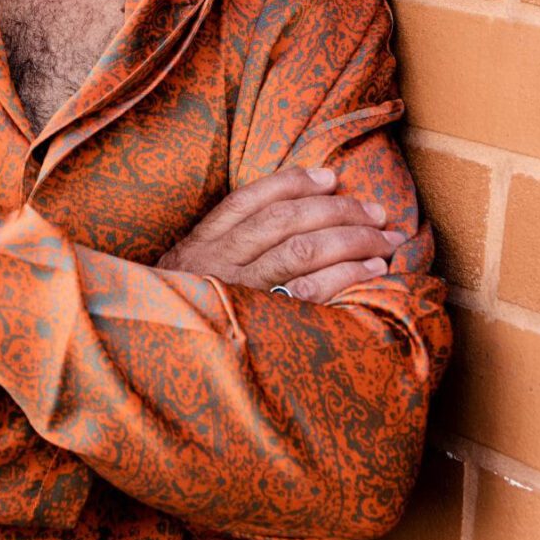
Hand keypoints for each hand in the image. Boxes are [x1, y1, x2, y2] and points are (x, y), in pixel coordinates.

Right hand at [155, 166, 405, 303]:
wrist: (154, 364)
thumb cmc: (184, 314)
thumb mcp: (187, 273)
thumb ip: (221, 247)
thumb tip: (282, 217)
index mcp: (200, 244)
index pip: (248, 199)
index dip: (292, 183)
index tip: (331, 176)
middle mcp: (218, 262)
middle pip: (283, 221)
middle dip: (336, 210)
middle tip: (376, 210)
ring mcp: (240, 295)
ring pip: (299, 251)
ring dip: (349, 239)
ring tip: (384, 238)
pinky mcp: (263, 327)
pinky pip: (309, 294)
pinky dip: (344, 276)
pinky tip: (371, 271)